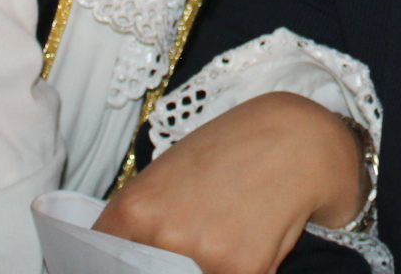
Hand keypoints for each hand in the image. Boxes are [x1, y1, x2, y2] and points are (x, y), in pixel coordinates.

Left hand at [94, 92, 367, 273]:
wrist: (297, 139)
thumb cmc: (229, 150)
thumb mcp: (168, 173)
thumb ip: (141, 220)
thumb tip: (117, 257)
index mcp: (136, 209)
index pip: (103, 259)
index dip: (110, 264)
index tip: (120, 263)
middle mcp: (165, 236)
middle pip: (147, 272)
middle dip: (161, 263)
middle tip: (192, 234)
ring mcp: (205, 256)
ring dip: (204, 264)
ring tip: (224, 230)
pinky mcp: (245, 269)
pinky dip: (237, 266)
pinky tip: (250, 237)